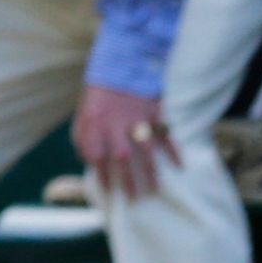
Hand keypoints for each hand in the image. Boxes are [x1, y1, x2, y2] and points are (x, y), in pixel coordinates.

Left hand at [74, 83, 177, 202]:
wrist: (121, 63)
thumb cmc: (100, 93)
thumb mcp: (83, 112)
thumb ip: (82, 136)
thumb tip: (85, 159)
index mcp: (95, 123)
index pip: (96, 156)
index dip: (101, 176)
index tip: (108, 192)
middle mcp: (115, 123)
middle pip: (122, 158)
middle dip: (127, 181)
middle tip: (133, 200)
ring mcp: (136, 118)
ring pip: (145, 150)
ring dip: (150, 172)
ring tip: (155, 191)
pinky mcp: (154, 111)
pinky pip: (165, 134)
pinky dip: (174, 150)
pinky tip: (179, 166)